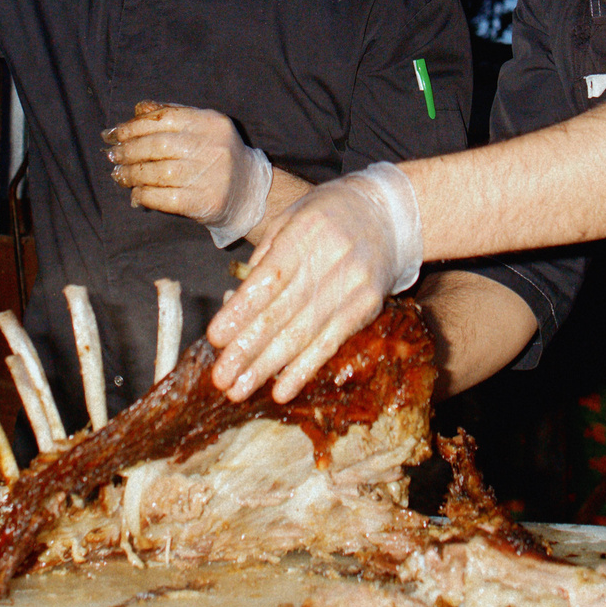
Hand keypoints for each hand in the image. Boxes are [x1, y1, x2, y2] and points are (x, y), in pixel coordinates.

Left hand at [104, 103, 272, 240]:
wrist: (249, 193)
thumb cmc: (216, 156)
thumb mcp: (201, 128)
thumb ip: (172, 115)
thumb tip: (137, 110)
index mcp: (211, 122)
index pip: (164, 119)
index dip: (134, 127)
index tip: (115, 134)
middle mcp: (214, 146)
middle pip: (158, 145)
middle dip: (129, 150)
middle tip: (113, 156)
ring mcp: (212, 175)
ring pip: (159, 173)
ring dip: (132, 174)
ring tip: (119, 175)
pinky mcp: (207, 202)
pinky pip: (165, 198)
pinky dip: (145, 194)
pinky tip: (136, 193)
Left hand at [206, 162, 421, 402]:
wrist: (390, 216)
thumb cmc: (330, 216)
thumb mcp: (293, 218)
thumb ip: (265, 255)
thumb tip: (235, 301)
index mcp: (305, 232)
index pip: (269, 278)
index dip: (241, 310)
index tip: (215, 337)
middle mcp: (331, 259)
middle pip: (282, 313)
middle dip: (247, 349)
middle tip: (220, 378)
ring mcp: (353, 286)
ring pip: (303, 334)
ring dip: (267, 367)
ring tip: (239, 390)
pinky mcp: (367, 307)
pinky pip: (330, 343)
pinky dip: (303, 369)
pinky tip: (281, 390)